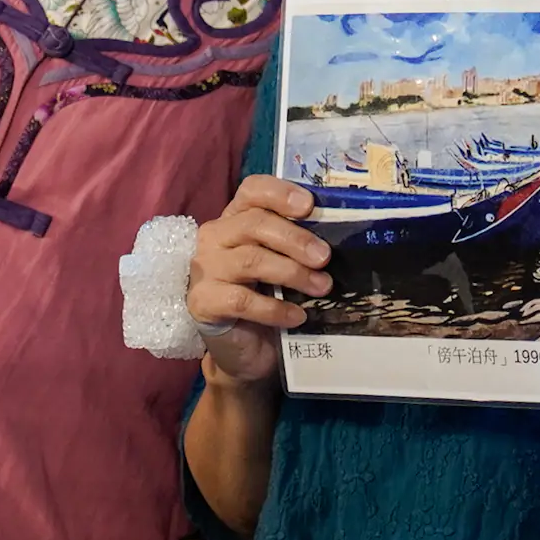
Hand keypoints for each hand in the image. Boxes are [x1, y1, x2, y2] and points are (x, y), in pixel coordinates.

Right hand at [187, 175, 331, 386]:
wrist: (244, 349)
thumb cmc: (267, 298)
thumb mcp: (283, 264)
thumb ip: (297, 246)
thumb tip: (338, 235)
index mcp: (235, 219)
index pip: (251, 190)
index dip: (279, 193)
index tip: (309, 206)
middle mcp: (215, 237)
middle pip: (254, 223)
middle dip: (295, 239)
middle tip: (325, 257)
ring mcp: (205, 269)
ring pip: (251, 260)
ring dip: (292, 273)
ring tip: (322, 287)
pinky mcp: (202, 301)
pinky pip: (242, 300)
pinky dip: (275, 309)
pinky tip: (298, 316)